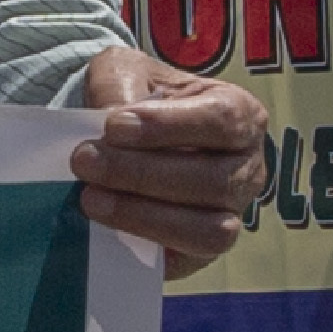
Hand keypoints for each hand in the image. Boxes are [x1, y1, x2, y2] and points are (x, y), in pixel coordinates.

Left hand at [72, 45, 267, 277]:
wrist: (131, 139)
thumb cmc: (140, 99)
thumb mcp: (126, 72)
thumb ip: (118, 86)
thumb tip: (109, 122)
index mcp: (240, 115)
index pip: (221, 121)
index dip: (168, 127)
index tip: (114, 126)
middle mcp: (247, 169)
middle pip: (212, 180)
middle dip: (142, 173)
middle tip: (85, 162)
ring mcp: (231, 215)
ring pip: (209, 229)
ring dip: (145, 216)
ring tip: (91, 199)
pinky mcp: (203, 253)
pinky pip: (187, 259)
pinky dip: (147, 245)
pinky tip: (107, 230)